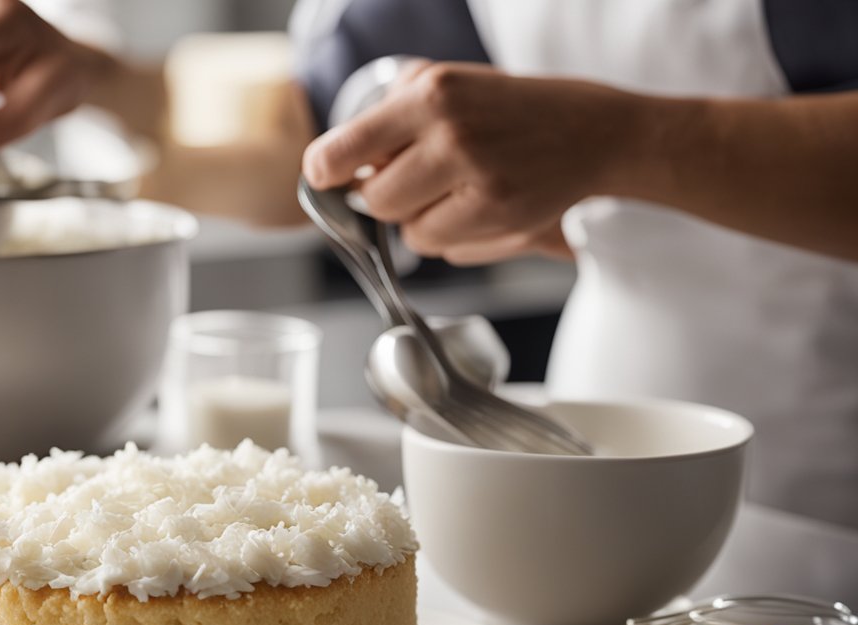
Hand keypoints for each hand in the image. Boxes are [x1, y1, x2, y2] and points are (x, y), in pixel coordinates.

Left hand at [302, 62, 638, 263]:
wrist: (595, 131)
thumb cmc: (511, 109)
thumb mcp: (449, 84)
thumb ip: (390, 115)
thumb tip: (338, 163)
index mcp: (431, 94)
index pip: (345, 149)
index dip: (325, 170)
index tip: (322, 176)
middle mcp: (451, 135)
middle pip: (376, 201)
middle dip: (386, 198)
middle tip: (416, 178)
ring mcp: (478, 179)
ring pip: (408, 233)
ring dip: (421, 221)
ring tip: (456, 190)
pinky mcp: (500, 215)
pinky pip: (443, 248)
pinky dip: (450, 237)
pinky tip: (477, 208)